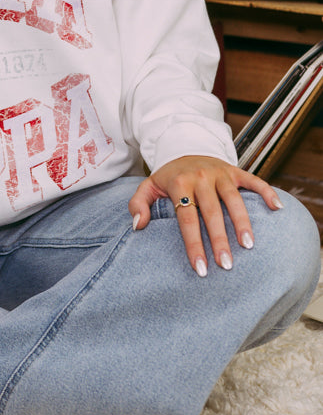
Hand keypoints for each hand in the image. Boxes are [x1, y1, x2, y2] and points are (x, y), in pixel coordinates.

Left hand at [128, 155, 282, 276]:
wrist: (185, 146)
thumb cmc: (168, 176)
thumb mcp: (148, 186)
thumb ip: (138, 204)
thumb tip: (138, 225)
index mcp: (179, 183)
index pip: (186, 218)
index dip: (193, 244)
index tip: (200, 268)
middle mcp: (200, 177)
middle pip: (211, 212)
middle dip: (219, 239)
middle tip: (226, 265)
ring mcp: (220, 173)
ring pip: (233, 199)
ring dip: (242, 222)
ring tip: (249, 246)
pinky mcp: (235, 170)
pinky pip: (253, 180)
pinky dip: (266, 192)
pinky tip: (277, 208)